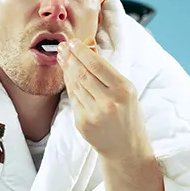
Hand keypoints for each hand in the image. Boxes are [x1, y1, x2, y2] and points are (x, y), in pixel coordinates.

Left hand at [59, 38, 150, 161]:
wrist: (126, 148)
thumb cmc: (127, 115)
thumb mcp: (126, 90)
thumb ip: (107, 70)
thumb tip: (88, 46)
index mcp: (123, 90)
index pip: (97, 65)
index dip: (81, 52)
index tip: (72, 42)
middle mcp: (109, 102)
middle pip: (82, 74)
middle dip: (70, 58)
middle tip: (62, 47)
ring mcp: (94, 114)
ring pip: (75, 86)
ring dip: (67, 70)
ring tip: (62, 58)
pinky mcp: (83, 123)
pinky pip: (72, 99)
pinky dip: (69, 86)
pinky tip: (67, 76)